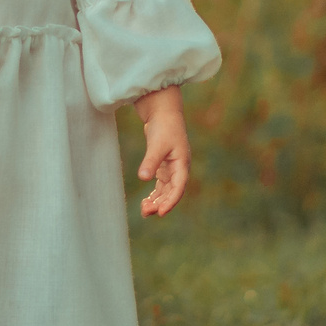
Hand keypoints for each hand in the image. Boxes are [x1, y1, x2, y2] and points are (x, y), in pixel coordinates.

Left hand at [135, 86, 189, 217]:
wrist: (163, 113)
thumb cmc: (164, 127)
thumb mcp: (157, 144)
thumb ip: (151, 161)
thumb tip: (143, 178)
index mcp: (182, 164)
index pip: (178, 187)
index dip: (171, 201)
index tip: (160, 212)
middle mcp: (179, 169)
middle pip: (172, 192)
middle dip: (161, 203)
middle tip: (146, 212)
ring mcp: (172, 168)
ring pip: (166, 190)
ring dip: (157, 201)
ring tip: (144, 211)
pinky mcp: (164, 166)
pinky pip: (161, 185)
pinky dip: (154, 194)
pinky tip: (146, 202)